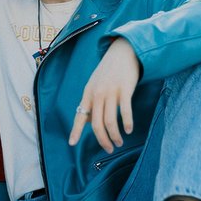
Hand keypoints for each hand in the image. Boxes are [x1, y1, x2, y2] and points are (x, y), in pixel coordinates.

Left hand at [69, 38, 139, 153]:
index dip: (75, 130)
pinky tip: (129, 130)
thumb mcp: (94, 85)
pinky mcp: (125, 89)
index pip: (80, 116)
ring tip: (119, 142)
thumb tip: (86, 122)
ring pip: (110, 121)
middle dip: (102, 140)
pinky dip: (127, 123)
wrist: (123, 52)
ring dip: (115, 135)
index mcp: (88, 94)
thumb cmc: (109, 71)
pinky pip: (125, 111)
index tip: (72, 143)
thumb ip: (90, 103)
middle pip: (96, 124)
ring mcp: (111, 91)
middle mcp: (97, 94)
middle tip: (109, 149)